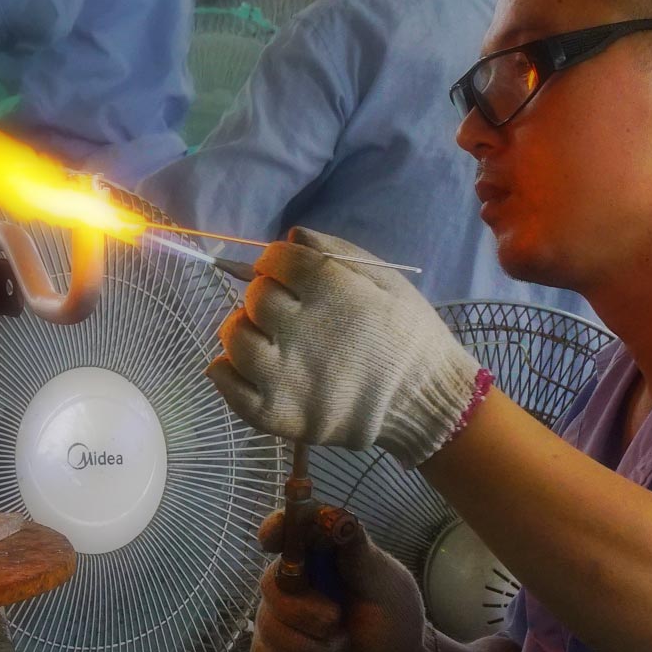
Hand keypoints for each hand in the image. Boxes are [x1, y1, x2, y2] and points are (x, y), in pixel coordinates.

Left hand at [208, 228, 484, 466]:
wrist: (426, 402)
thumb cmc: (407, 335)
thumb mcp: (385, 279)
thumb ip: (334, 251)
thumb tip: (290, 236)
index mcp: (331, 291)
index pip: (276, 260)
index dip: (277, 262)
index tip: (285, 272)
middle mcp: (303, 331)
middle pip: (254, 297)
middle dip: (265, 295)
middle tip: (283, 309)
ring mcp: (286, 377)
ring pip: (235, 337)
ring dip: (243, 329)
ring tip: (265, 336)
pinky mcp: (277, 415)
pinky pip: (228, 385)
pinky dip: (226, 371)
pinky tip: (244, 365)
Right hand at [251, 511, 439, 651]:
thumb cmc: (395, 621)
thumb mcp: (387, 584)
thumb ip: (359, 554)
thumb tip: (338, 517)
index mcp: (322, 554)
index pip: (288, 530)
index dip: (274, 529)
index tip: (271, 540)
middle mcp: (295, 581)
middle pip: (270, 583)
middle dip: (305, 612)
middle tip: (336, 621)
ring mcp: (280, 616)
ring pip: (268, 626)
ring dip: (313, 649)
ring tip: (342, 650)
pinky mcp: (273, 651)